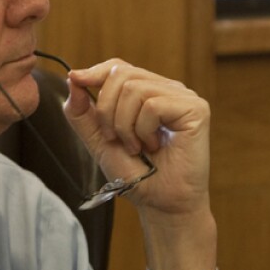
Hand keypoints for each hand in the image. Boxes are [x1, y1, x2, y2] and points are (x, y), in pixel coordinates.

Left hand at [64, 59, 215, 269]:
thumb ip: (82, 112)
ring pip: (135, 89)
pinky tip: (153, 146)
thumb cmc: (135, 173)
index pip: (118, 67)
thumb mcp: (99, 140)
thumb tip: (73, 78)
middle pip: (122, 75)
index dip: (95, 72)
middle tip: (116, 139)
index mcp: (146, 91)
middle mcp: (166, 89)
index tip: (76, 80)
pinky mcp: (196, 109)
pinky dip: (143, 130)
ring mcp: (183, 97)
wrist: (159, 202)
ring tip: (136, 146)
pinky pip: (153, 105)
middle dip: (107, 110)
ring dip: (125, 125)